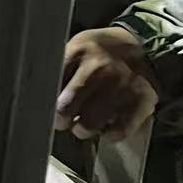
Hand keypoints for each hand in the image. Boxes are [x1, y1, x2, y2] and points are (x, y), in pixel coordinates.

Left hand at [55, 26, 157, 141]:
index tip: (45, 108)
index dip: (44, 103)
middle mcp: (98, 68)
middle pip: (65, 108)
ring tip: (83, 125)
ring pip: (88, 125)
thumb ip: (59, 68)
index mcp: (78, 52)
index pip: (50, 85)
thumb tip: (37, 95)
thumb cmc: (101, 53)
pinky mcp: (141, 101)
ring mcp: (120, 85)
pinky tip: (105, 127)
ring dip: (83, 130)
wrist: (145, 46)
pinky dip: (109, 135)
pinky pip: (117, 131)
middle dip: (60, 120)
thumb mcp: (77, 48)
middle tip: (63, 120)